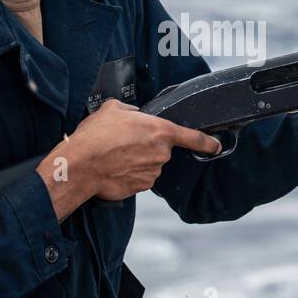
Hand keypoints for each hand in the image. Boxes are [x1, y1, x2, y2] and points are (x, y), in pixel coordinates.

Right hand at [36, 99, 220, 216]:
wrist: (81, 165)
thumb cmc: (96, 136)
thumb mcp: (113, 109)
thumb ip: (131, 111)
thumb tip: (132, 115)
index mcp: (160, 131)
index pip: (192, 137)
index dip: (207, 142)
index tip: (216, 146)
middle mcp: (160, 154)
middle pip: (160, 150)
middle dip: (145, 146)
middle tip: (122, 142)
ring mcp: (151, 173)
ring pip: (149, 165)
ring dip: (135, 161)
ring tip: (113, 155)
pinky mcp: (140, 187)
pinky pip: (138, 179)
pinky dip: (128, 174)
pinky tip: (113, 168)